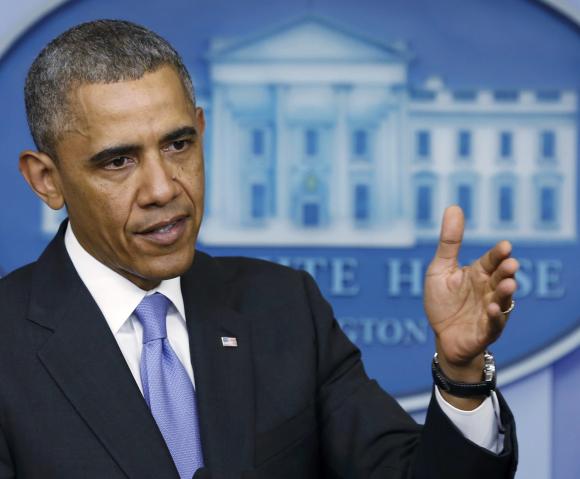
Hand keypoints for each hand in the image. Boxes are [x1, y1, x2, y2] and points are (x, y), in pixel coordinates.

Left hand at [424, 206, 517, 390]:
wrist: (442, 336)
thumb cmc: (442, 301)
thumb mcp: (440, 269)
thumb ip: (449, 242)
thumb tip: (453, 207)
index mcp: (478, 274)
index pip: (491, 260)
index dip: (498, 254)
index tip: (505, 246)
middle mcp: (488, 290)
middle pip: (500, 278)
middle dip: (506, 271)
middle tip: (510, 264)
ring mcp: (490, 310)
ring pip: (503, 300)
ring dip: (506, 292)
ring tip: (507, 284)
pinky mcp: (486, 330)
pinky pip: (494, 324)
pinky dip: (496, 316)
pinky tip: (493, 308)